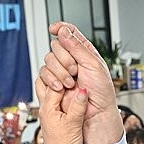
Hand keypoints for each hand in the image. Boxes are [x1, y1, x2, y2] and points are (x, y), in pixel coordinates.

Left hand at [34, 64, 88, 143]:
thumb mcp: (73, 125)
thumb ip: (77, 106)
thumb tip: (82, 89)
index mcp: (47, 107)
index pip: (53, 81)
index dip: (64, 74)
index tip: (75, 71)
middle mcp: (46, 106)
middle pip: (46, 79)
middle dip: (58, 72)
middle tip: (73, 72)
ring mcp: (50, 110)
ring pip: (50, 86)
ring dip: (60, 79)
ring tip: (73, 78)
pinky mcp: (56, 115)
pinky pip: (56, 96)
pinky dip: (64, 90)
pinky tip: (73, 91)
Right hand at [40, 22, 121, 143]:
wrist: (95, 115)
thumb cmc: (101, 92)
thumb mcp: (94, 65)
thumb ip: (78, 47)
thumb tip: (63, 31)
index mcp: (84, 52)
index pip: (69, 33)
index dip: (60, 28)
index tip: (53, 28)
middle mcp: (71, 60)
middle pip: (55, 46)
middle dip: (64, 58)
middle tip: (75, 70)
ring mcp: (61, 72)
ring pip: (48, 60)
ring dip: (59, 71)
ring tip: (71, 83)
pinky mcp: (52, 84)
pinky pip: (42, 75)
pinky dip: (51, 80)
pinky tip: (61, 88)